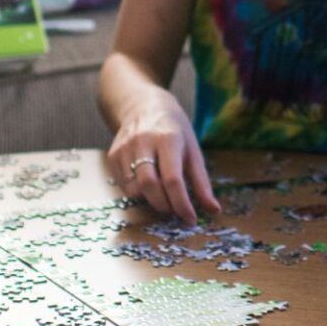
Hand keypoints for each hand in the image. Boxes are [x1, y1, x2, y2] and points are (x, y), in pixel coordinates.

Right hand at [105, 104, 217, 223]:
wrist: (143, 106)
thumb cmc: (174, 130)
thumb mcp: (193, 150)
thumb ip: (202, 182)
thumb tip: (214, 210)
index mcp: (168, 139)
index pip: (173, 179)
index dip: (182, 204)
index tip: (190, 219)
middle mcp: (143, 142)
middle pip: (149, 185)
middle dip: (164, 205)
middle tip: (175, 211)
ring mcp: (124, 148)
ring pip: (133, 189)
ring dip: (150, 201)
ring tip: (163, 198)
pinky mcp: (112, 155)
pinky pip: (123, 185)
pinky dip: (138, 194)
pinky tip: (149, 188)